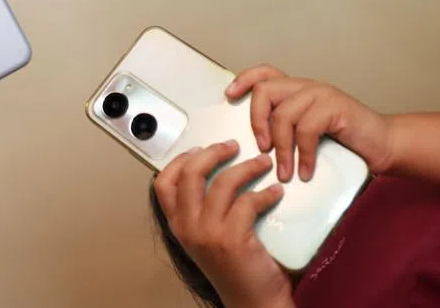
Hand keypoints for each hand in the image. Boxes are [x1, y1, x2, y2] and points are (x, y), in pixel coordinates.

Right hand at [155, 142, 293, 307]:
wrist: (254, 303)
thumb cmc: (236, 269)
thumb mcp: (209, 237)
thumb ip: (205, 210)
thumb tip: (218, 171)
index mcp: (179, 226)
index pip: (163, 183)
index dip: (180, 160)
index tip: (199, 148)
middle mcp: (188, 228)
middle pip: (190, 175)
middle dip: (212, 152)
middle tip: (232, 146)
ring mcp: (208, 234)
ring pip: (222, 183)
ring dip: (246, 167)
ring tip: (263, 163)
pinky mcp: (232, 239)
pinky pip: (248, 202)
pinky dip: (265, 193)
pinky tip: (276, 192)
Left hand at [226, 65, 394, 181]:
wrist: (384, 145)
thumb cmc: (345, 143)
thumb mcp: (307, 135)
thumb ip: (286, 131)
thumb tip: (255, 148)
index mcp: (297, 90)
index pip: (264, 72)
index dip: (244, 80)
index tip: (229, 96)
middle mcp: (307, 87)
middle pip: (265, 90)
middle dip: (256, 121)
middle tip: (262, 148)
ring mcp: (321, 94)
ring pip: (284, 114)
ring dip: (282, 149)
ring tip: (284, 172)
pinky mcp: (336, 107)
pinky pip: (307, 129)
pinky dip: (304, 155)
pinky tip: (306, 172)